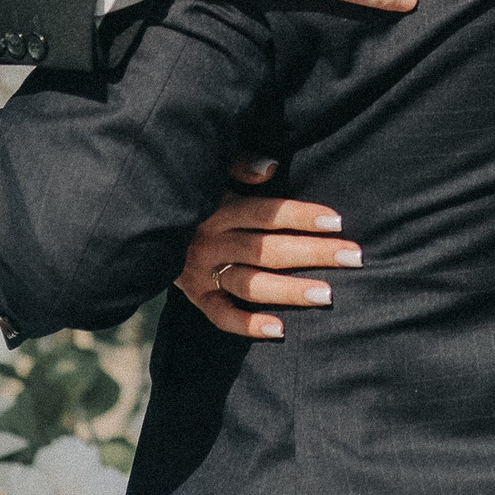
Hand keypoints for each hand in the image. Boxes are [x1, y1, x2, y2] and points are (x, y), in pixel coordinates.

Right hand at [177, 157, 361, 338]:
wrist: (141, 222)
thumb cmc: (191, 191)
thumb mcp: (209, 170)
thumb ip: (238, 165)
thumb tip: (272, 168)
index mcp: (217, 207)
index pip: (267, 213)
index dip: (302, 216)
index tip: (338, 221)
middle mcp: (210, 241)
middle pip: (268, 250)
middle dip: (313, 253)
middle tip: (353, 257)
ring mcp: (201, 271)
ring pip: (250, 284)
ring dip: (289, 291)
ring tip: (327, 295)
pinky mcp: (193, 295)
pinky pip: (220, 315)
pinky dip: (247, 325)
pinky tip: (279, 329)